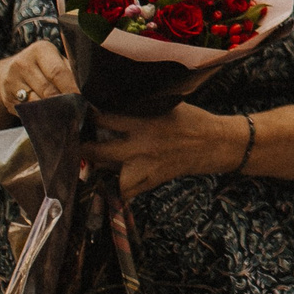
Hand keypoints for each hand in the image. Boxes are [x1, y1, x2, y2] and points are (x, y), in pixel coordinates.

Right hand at [0, 39, 77, 114]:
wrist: (9, 72)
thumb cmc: (43, 66)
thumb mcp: (56, 60)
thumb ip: (70, 71)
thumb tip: (89, 91)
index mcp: (40, 50)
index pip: (58, 72)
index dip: (71, 88)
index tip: (84, 100)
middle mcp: (22, 64)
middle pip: (48, 90)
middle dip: (65, 103)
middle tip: (79, 113)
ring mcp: (12, 82)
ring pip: (37, 104)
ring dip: (54, 113)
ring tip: (68, 119)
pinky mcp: (7, 99)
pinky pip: (28, 112)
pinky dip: (42, 118)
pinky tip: (52, 121)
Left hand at [82, 103, 245, 197]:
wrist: (216, 144)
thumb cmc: (193, 120)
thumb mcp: (167, 105)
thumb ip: (141, 108)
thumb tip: (114, 103)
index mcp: (145, 122)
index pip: (104, 119)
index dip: (89, 117)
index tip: (81, 115)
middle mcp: (142, 145)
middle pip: (99, 151)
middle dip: (84, 148)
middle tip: (77, 144)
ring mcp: (146, 166)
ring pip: (109, 175)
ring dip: (100, 169)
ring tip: (92, 163)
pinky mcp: (152, 180)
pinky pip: (126, 190)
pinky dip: (118, 186)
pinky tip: (115, 178)